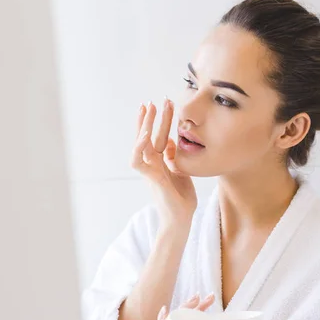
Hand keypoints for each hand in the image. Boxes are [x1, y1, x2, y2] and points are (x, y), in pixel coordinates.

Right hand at [131, 99, 196, 226]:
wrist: (181, 219)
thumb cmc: (181, 198)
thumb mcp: (181, 171)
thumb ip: (174, 156)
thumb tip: (171, 141)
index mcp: (161, 162)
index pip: (158, 137)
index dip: (160, 121)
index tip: (165, 104)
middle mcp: (153, 164)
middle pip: (148, 136)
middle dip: (151, 118)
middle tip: (155, 100)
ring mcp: (150, 171)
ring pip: (140, 144)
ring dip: (143, 126)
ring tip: (147, 109)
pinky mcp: (151, 179)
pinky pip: (138, 161)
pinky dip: (139, 148)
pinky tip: (145, 135)